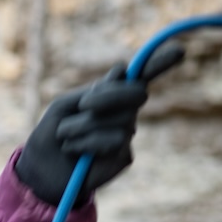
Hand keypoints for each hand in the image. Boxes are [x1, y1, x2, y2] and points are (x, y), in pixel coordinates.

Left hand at [15, 44, 183, 206]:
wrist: (42, 170)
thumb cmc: (52, 134)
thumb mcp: (65, 105)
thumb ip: (92, 90)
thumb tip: (122, 71)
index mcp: (111, 96)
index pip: (139, 78)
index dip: (159, 63)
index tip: (179, 51)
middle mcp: (124, 113)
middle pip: (136, 94)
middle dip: (110, 95)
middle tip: (85, 105)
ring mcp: (127, 135)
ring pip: (119, 120)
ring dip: (84, 127)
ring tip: (68, 138)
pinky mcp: (124, 157)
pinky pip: (113, 142)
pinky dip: (88, 145)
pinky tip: (79, 155)